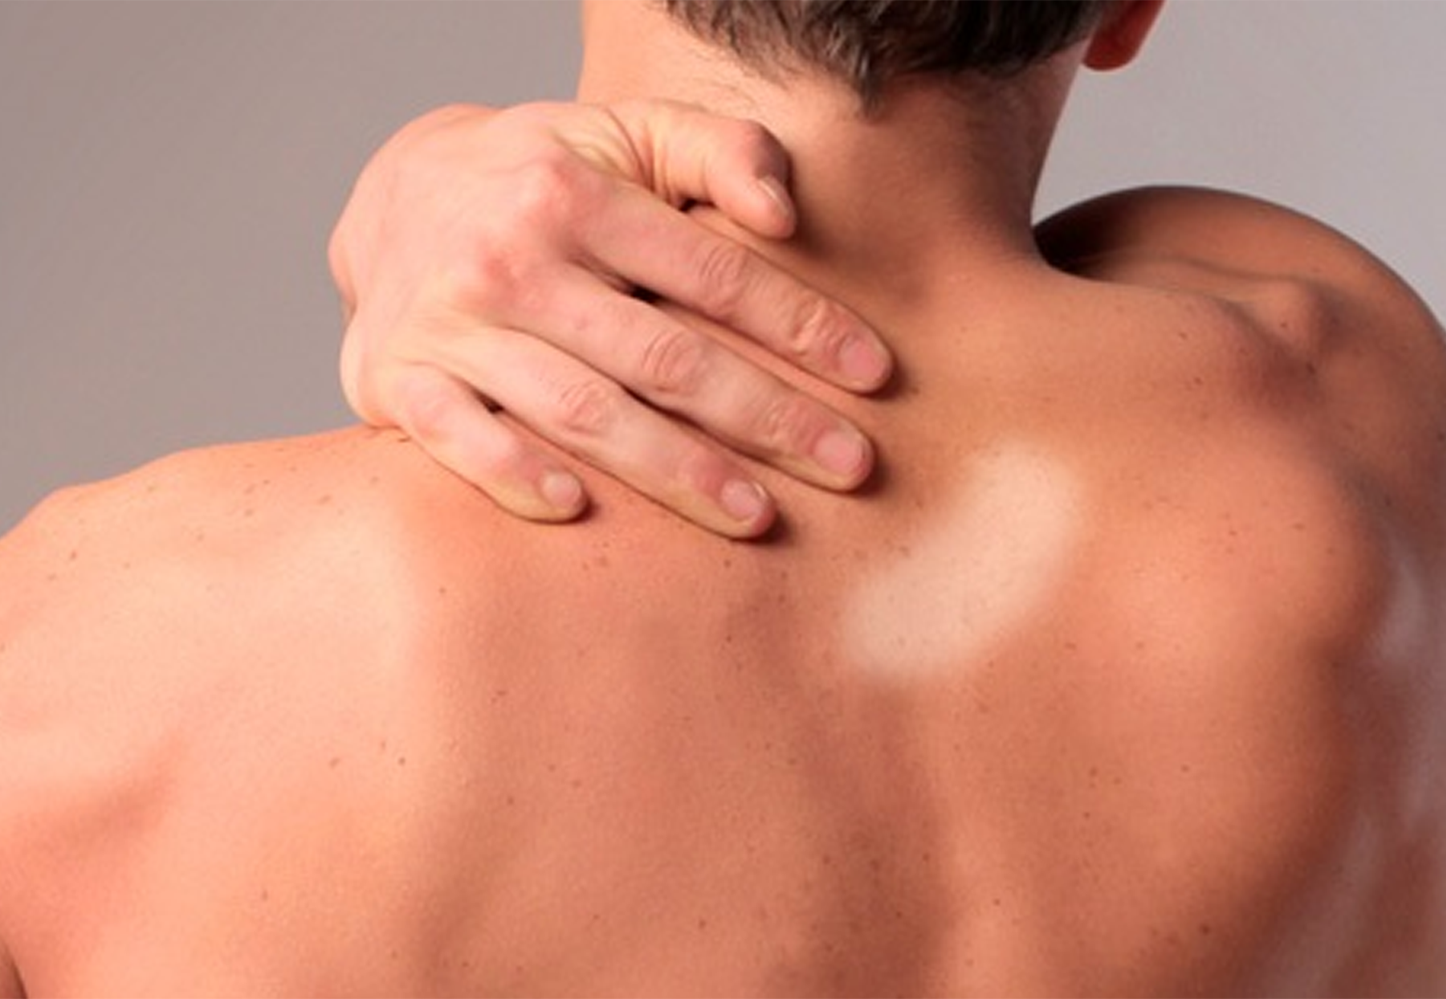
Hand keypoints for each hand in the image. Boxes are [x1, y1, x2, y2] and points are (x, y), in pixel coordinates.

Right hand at [330, 101, 890, 537]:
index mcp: (573, 194)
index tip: (872, 376)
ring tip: (755, 513)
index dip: (800, 325)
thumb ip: (719, 150)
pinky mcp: (398, 381)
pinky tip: (579, 508)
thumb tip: (786, 216)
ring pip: (582, 411)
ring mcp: (450, 326)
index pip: (711, 272)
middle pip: (662, 356)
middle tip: (848, 466)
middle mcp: (509, 258)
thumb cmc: (541, 178)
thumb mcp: (627, 134)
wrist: (395, 197)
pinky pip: (459, 439)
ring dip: (674, 469)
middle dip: (767, 417)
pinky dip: (515, 474)